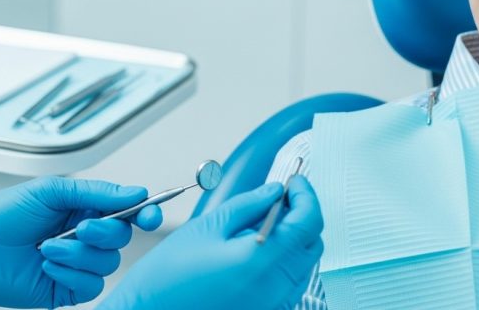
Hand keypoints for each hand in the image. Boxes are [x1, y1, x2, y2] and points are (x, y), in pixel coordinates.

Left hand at [0, 176, 161, 309]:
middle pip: (122, 236)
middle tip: (80, 226)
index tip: (150, 213)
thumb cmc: (0, 216)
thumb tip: (135, 193)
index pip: (125, 210)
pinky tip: (48, 264)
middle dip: (105, 231)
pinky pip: (91, 284)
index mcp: (83, 208)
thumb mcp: (51, 191)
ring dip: (79, 253)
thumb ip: (97, 192)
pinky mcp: (67, 288)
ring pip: (108, 262)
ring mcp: (76, 264)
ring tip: (48, 247)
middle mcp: (84, 236)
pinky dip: (71, 271)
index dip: (144, 212)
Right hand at [99, 176, 323, 309]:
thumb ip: (247, 205)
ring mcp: (272, 305)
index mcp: (262, 261)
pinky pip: (288, 284)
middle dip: (301, 215)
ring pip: (302, 265)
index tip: (294, 180)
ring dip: (292, 239)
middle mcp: (275, 288)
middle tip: (279, 196)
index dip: (305, 194)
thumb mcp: (206, 228)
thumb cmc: (167, 278)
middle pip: (311, 243)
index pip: (308, 221)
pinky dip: (282, 262)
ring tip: (262, 223)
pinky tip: (256, 250)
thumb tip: (273, 191)